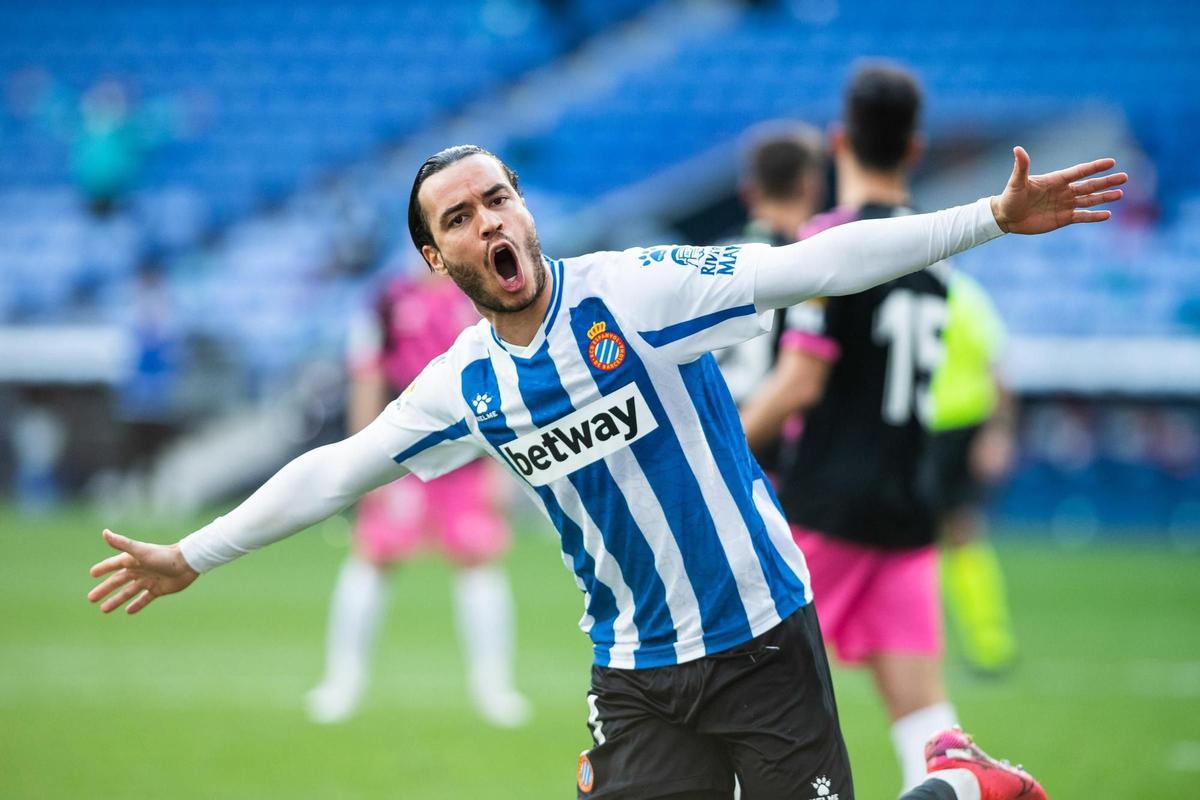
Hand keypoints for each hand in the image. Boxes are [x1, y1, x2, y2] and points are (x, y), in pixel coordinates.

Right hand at [87, 529, 198, 613]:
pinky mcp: (159, 589)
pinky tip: (128, 611)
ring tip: (104, 610)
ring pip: (129, 592)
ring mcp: (149, 580)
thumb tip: (104, 532)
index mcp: (134, 560)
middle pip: (118, 581)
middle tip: (91, 599)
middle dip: (105, 589)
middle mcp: (140, 570)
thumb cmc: (163, 556)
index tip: (92, 573)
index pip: (114, 564)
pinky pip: (145, 598)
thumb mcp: (140, 551)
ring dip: (116, 600)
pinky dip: (137, 604)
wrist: (187, 563)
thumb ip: (122, 543)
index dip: (103, 568)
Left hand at [989, 146, 1126, 233]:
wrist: (1006, 217)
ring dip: (1104, 197)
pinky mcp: (1063, 218)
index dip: (1094, 167)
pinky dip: (1094, 216)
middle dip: (1106, 181)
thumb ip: (1021, 167)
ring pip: (1089, 200)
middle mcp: (1063, 191)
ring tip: (1120, 194)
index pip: (1079, 172)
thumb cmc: (1010, 197)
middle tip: (1125, 177)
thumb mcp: (1016, 182)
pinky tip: (1108, 214)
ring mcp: (1065, 205)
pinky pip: (1082, 216)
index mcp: (1056, 180)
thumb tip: (1017, 149)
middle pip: (1089, 185)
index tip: (1111, 162)